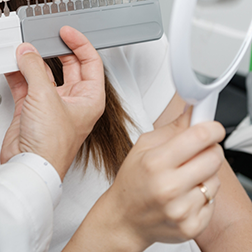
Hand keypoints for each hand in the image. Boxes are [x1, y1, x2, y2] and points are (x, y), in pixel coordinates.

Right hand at [0, 25, 104, 178]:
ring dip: (31, 61)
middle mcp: (72, 100)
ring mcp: (50, 104)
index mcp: (89, 98)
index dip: (79, 43)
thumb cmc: (51, 145)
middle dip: (53, 50)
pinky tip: (11, 63)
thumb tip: (27, 52)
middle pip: (66, 65)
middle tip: (43, 36)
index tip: (65, 31)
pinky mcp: (31, 108)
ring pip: (42, 73)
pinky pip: (25, 83)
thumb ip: (34, 68)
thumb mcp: (45, 96)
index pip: (90, 62)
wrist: (28, 166)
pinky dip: (17, 72)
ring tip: (21, 48)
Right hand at [99, 108, 224, 249]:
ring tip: (186, 176)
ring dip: (206, 174)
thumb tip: (193, 112)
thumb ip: (172, 129)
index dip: (212, 128)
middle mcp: (169, 187)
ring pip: (215, 181)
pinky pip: (213, 202)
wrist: (125, 218)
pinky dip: (203, 196)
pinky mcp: (192, 227)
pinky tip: (185, 195)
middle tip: (199, 150)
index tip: (214, 127)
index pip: (198, 138)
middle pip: (213, 158)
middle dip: (210, 149)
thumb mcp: (143, 146)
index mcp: (155, 162)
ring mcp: (182, 209)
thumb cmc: (132, 180)